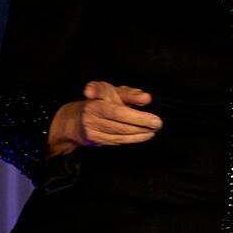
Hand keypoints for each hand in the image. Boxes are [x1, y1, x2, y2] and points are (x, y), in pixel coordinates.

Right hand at [47, 81, 162, 155]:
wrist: (75, 119)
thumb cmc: (98, 101)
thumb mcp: (111, 91)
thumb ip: (129, 93)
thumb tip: (146, 98)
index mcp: (95, 102)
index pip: (116, 109)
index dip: (134, 114)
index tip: (151, 116)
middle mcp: (91, 116)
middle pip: (119, 122)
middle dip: (141, 123)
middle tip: (157, 124)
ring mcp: (92, 131)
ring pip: (119, 133)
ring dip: (139, 133)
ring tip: (154, 130)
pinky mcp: (95, 141)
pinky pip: (117, 141)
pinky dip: (133, 139)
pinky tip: (145, 136)